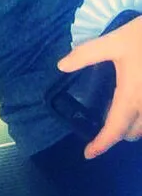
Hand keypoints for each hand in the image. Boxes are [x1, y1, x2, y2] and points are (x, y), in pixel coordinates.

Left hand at [58, 15, 141, 158]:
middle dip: (117, 133)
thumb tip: (61, 66)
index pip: (114, 129)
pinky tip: (134, 100)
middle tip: (102, 125)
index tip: (88, 154)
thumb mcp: (112, 41)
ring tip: (118, 114)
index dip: (101, 144)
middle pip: (132, 132)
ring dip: (133, 126)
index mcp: (132, 95)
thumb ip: (86, 54)